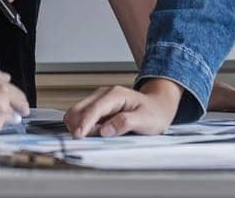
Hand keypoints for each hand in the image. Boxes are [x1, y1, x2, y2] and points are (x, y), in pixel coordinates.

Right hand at [64, 79, 179, 137]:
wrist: (158, 105)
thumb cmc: (154, 111)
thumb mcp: (146, 120)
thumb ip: (125, 123)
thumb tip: (105, 130)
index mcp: (114, 95)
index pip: (93, 109)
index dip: (84, 123)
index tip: (79, 136)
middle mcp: (103, 95)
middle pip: (77, 110)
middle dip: (79, 127)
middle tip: (96, 139)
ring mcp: (98, 100)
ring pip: (76, 114)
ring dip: (81, 128)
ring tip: (100, 135)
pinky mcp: (96, 107)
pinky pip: (81, 118)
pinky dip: (84, 127)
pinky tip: (98, 132)